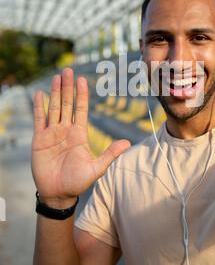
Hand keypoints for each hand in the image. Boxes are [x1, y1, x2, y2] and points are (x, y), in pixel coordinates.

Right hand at [31, 68, 130, 205]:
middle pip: (66, 104)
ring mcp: (52, 133)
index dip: (81, 94)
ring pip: (54, 108)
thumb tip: (127, 143)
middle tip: (67, 70)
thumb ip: (110, 154)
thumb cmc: (78, 182)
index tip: (82, 80)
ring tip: (56, 77)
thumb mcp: (97, 168)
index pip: (81, 109)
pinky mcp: (39, 139)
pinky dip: (39, 107)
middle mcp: (65, 130)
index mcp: (79, 134)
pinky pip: (39, 120)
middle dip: (67, 87)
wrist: (58, 193)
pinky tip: (39, 94)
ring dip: (54, 93)